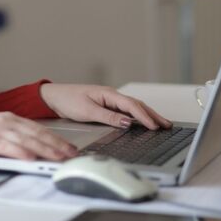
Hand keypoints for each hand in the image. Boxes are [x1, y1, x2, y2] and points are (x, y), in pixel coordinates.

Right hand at [0, 112, 80, 160]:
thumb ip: (10, 138)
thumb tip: (30, 152)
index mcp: (8, 117)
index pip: (37, 128)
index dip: (55, 138)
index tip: (68, 147)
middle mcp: (4, 120)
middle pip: (36, 133)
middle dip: (56, 145)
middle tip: (71, 155)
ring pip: (26, 140)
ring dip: (45, 150)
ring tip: (58, 158)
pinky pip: (7, 146)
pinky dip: (20, 152)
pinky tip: (30, 158)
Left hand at [39, 84, 172, 129]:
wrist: (54, 98)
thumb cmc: (68, 101)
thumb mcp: (88, 111)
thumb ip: (108, 117)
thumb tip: (127, 122)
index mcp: (108, 94)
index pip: (131, 105)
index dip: (144, 117)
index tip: (155, 126)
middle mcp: (111, 95)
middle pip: (137, 105)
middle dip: (152, 115)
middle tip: (167, 125)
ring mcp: (109, 100)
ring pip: (132, 108)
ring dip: (147, 115)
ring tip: (161, 123)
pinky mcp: (106, 106)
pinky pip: (125, 111)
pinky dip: (136, 116)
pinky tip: (142, 122)